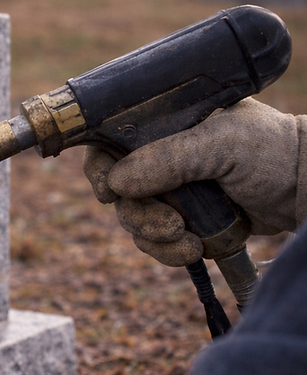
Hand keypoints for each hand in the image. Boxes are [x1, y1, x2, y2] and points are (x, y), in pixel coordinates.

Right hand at [84, 98, 303, 265]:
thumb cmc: (273, 152)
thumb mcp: (223, 143)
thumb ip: (170, 158)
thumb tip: (116, 182)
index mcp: (164, 124)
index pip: (111, 140)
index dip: (100, 167)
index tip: (108, 191)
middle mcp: (161, 154)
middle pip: (118, 188)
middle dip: (137, 214)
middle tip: (169, 225)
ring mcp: (172, 189)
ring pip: (134, 218)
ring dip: (153, 236)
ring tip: (187, 240)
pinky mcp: (185, 218)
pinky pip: (155, 240)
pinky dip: (167, 250)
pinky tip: (193, 249)